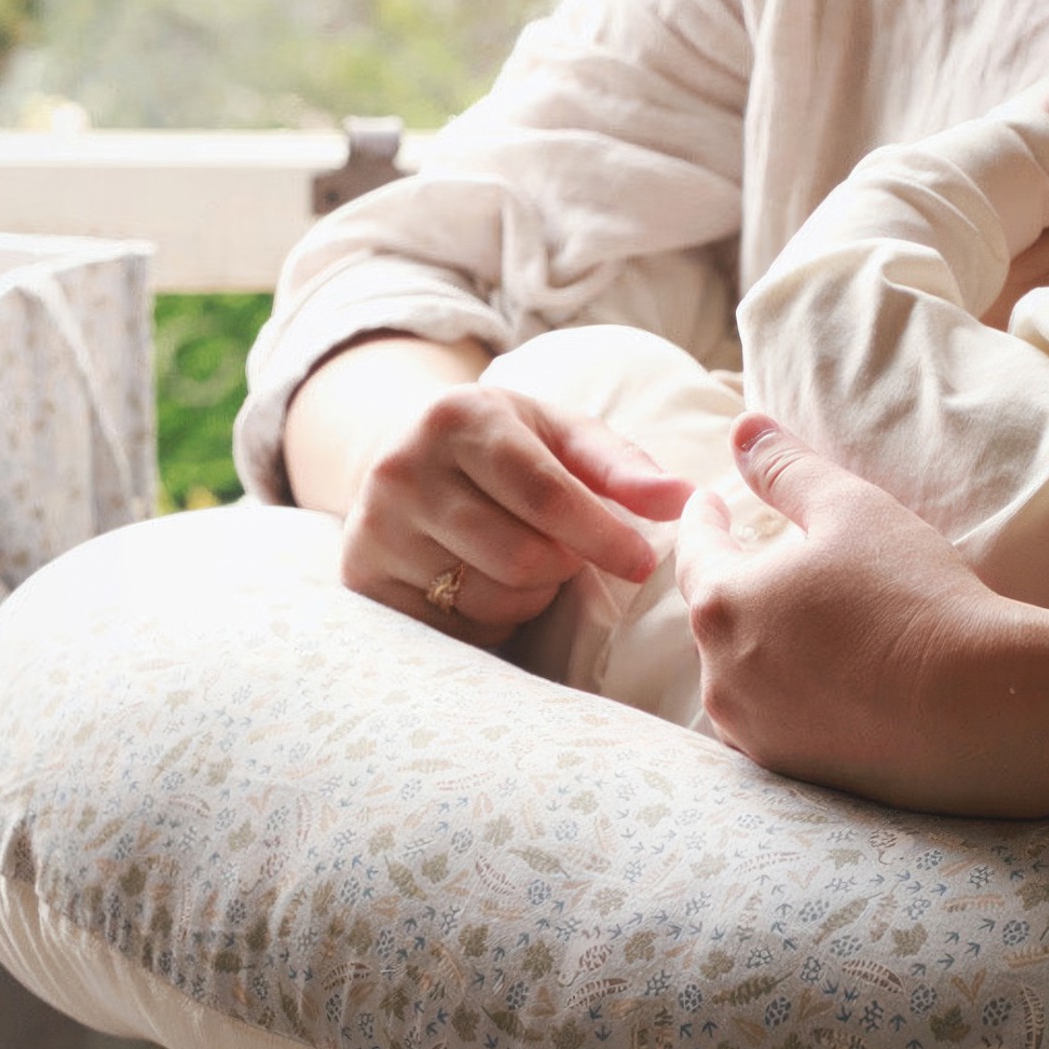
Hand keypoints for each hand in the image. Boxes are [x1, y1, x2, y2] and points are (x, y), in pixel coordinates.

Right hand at [343, 381, 695, 649]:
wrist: (395, 458)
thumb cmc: (501, 448)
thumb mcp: (558, 436)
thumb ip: (622, 467)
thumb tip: (685, 501)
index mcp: (458, 417)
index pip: (545, 493)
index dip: (601, 535)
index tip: (642, 561)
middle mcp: (403, 469)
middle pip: (522, 558)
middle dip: (562, 566)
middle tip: (562, 551)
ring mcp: (375, 530)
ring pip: (489, 599)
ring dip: (528, 596)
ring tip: (517, 561)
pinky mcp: (362, 583)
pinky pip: (454, 631)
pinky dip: (487, 619)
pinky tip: (478, 585)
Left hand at [673, 415, 1039, 813]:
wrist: (977, 708)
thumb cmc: (913, 597)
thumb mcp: (852, 508)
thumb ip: (787, 468)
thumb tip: (742, 429)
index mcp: (722, 604)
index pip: (697, 549)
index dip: (703, 519)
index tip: (708, 503)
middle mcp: (720, 674)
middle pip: (714, 614)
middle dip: (732, 582)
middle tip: (754, 560)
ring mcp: (751, 730)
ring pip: (736, 673)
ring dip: (754, 644)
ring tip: (788, 624)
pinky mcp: (787, 770)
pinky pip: (767, 719)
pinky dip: (780, 693)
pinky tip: (814, 683)